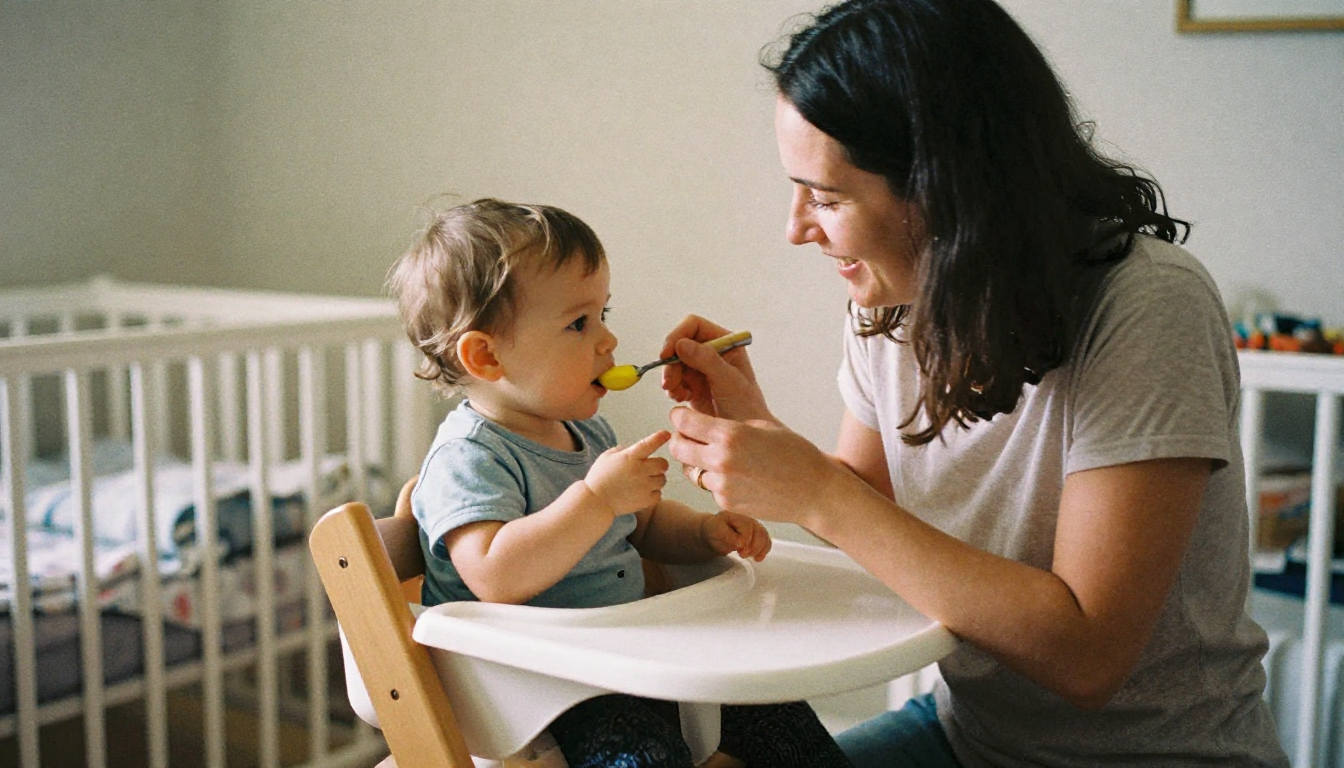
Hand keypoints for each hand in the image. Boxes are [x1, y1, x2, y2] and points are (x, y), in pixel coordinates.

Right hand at [584, 430, 670, 517]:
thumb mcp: (607, 457)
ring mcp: (644, 486)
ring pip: (662, 479)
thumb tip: (630, 448)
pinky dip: (653, 493)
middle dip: (659, 465)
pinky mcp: (646, 501)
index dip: (660, 438)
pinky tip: (641, 493)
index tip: (667, 434)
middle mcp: (640, 470)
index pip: (649, 444)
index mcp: (630, 457)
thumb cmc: (599, 478)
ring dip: (656, 479)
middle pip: (663, 464)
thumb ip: (621, 451)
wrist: (596, 502)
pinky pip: (659, 494)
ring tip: (643, 482)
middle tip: (650, 468)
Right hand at [659, 315, 772, 422]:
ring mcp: (701, 367)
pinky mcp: (693, 383)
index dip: (677, 336)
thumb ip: (706, 360)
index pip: (694, 325)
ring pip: (674, 362)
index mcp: (725, 342)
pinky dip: (673, 388)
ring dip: (671, 378)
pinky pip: (674, 378)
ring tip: (678, 395)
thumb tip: (681, 344)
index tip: (666, 354)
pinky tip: (683, 399)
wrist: (742, 433)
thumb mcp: (728, 381)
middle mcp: (712, 351)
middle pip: (679, 344)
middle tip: (669, 384)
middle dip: (672, 363)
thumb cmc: (746, 407)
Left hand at [669, 407, 852, 528]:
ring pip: (691, 470)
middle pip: (676, 447)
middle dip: (679, 438)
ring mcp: (722, 485)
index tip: (683, 415)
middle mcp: (721, 460)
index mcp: (730, 435)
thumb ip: (727, 425)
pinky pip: (708, 487)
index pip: (683, 421)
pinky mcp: (726, 503)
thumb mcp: (761, 426)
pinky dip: (716, 480)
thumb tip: (699, 424)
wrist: (814, 491)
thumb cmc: (793, 453)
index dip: (680, 415)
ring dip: (698, 462)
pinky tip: (738, 476)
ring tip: (722, 458)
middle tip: (690, 435)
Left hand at [701, 510, 771, 561]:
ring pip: (765, 538)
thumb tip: (741, 543)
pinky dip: (764, 552)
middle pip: (760, 533)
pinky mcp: (758, 537)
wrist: (713, 533)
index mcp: (738, 516)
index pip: (748, 527)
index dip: (746, 540)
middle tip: (742, 555)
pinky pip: (767, 543)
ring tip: (749, 557)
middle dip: (754, 547)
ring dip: (759, 550)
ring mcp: (755, 528)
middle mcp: (749, 520)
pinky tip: (757, 559)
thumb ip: (727, 535)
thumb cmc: (714, 530)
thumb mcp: (716, 530)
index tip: (739, 550)